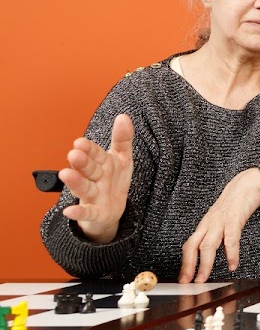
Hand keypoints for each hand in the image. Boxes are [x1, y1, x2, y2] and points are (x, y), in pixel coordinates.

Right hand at [58, 114, 134, 243]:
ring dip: (76, 182)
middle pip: (89, 169)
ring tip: (66, 174)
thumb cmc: (114, 181)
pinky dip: (79, 213)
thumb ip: (122, 139)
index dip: (89, 149)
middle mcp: (94, 179)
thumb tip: (123, 116)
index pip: (95, 154)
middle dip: (82, 162)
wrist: (111, 210)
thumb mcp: (122, 159)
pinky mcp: (95, 213)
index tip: (80, 142)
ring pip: (85, 188)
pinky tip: (68, 211)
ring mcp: (93, 196)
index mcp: (101, 164)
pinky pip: (87, 213)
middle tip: (74, 154)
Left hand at [179, 168, 259, 282]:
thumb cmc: (235, 203)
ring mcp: (220, 220)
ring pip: (207, 245)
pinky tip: (232, 264)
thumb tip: (213, 254)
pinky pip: (230, 238)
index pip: (189, 246)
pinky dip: (230, 253)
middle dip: (189, 266)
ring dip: (204, 264)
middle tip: (188, 283)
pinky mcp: (234, 217)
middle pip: (193, 246)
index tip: (184, 279)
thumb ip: (217, 235)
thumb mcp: (222, 220)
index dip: (185, 263)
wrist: (247, 183)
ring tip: (203, 279)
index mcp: (205, 225)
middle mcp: (209, 223)